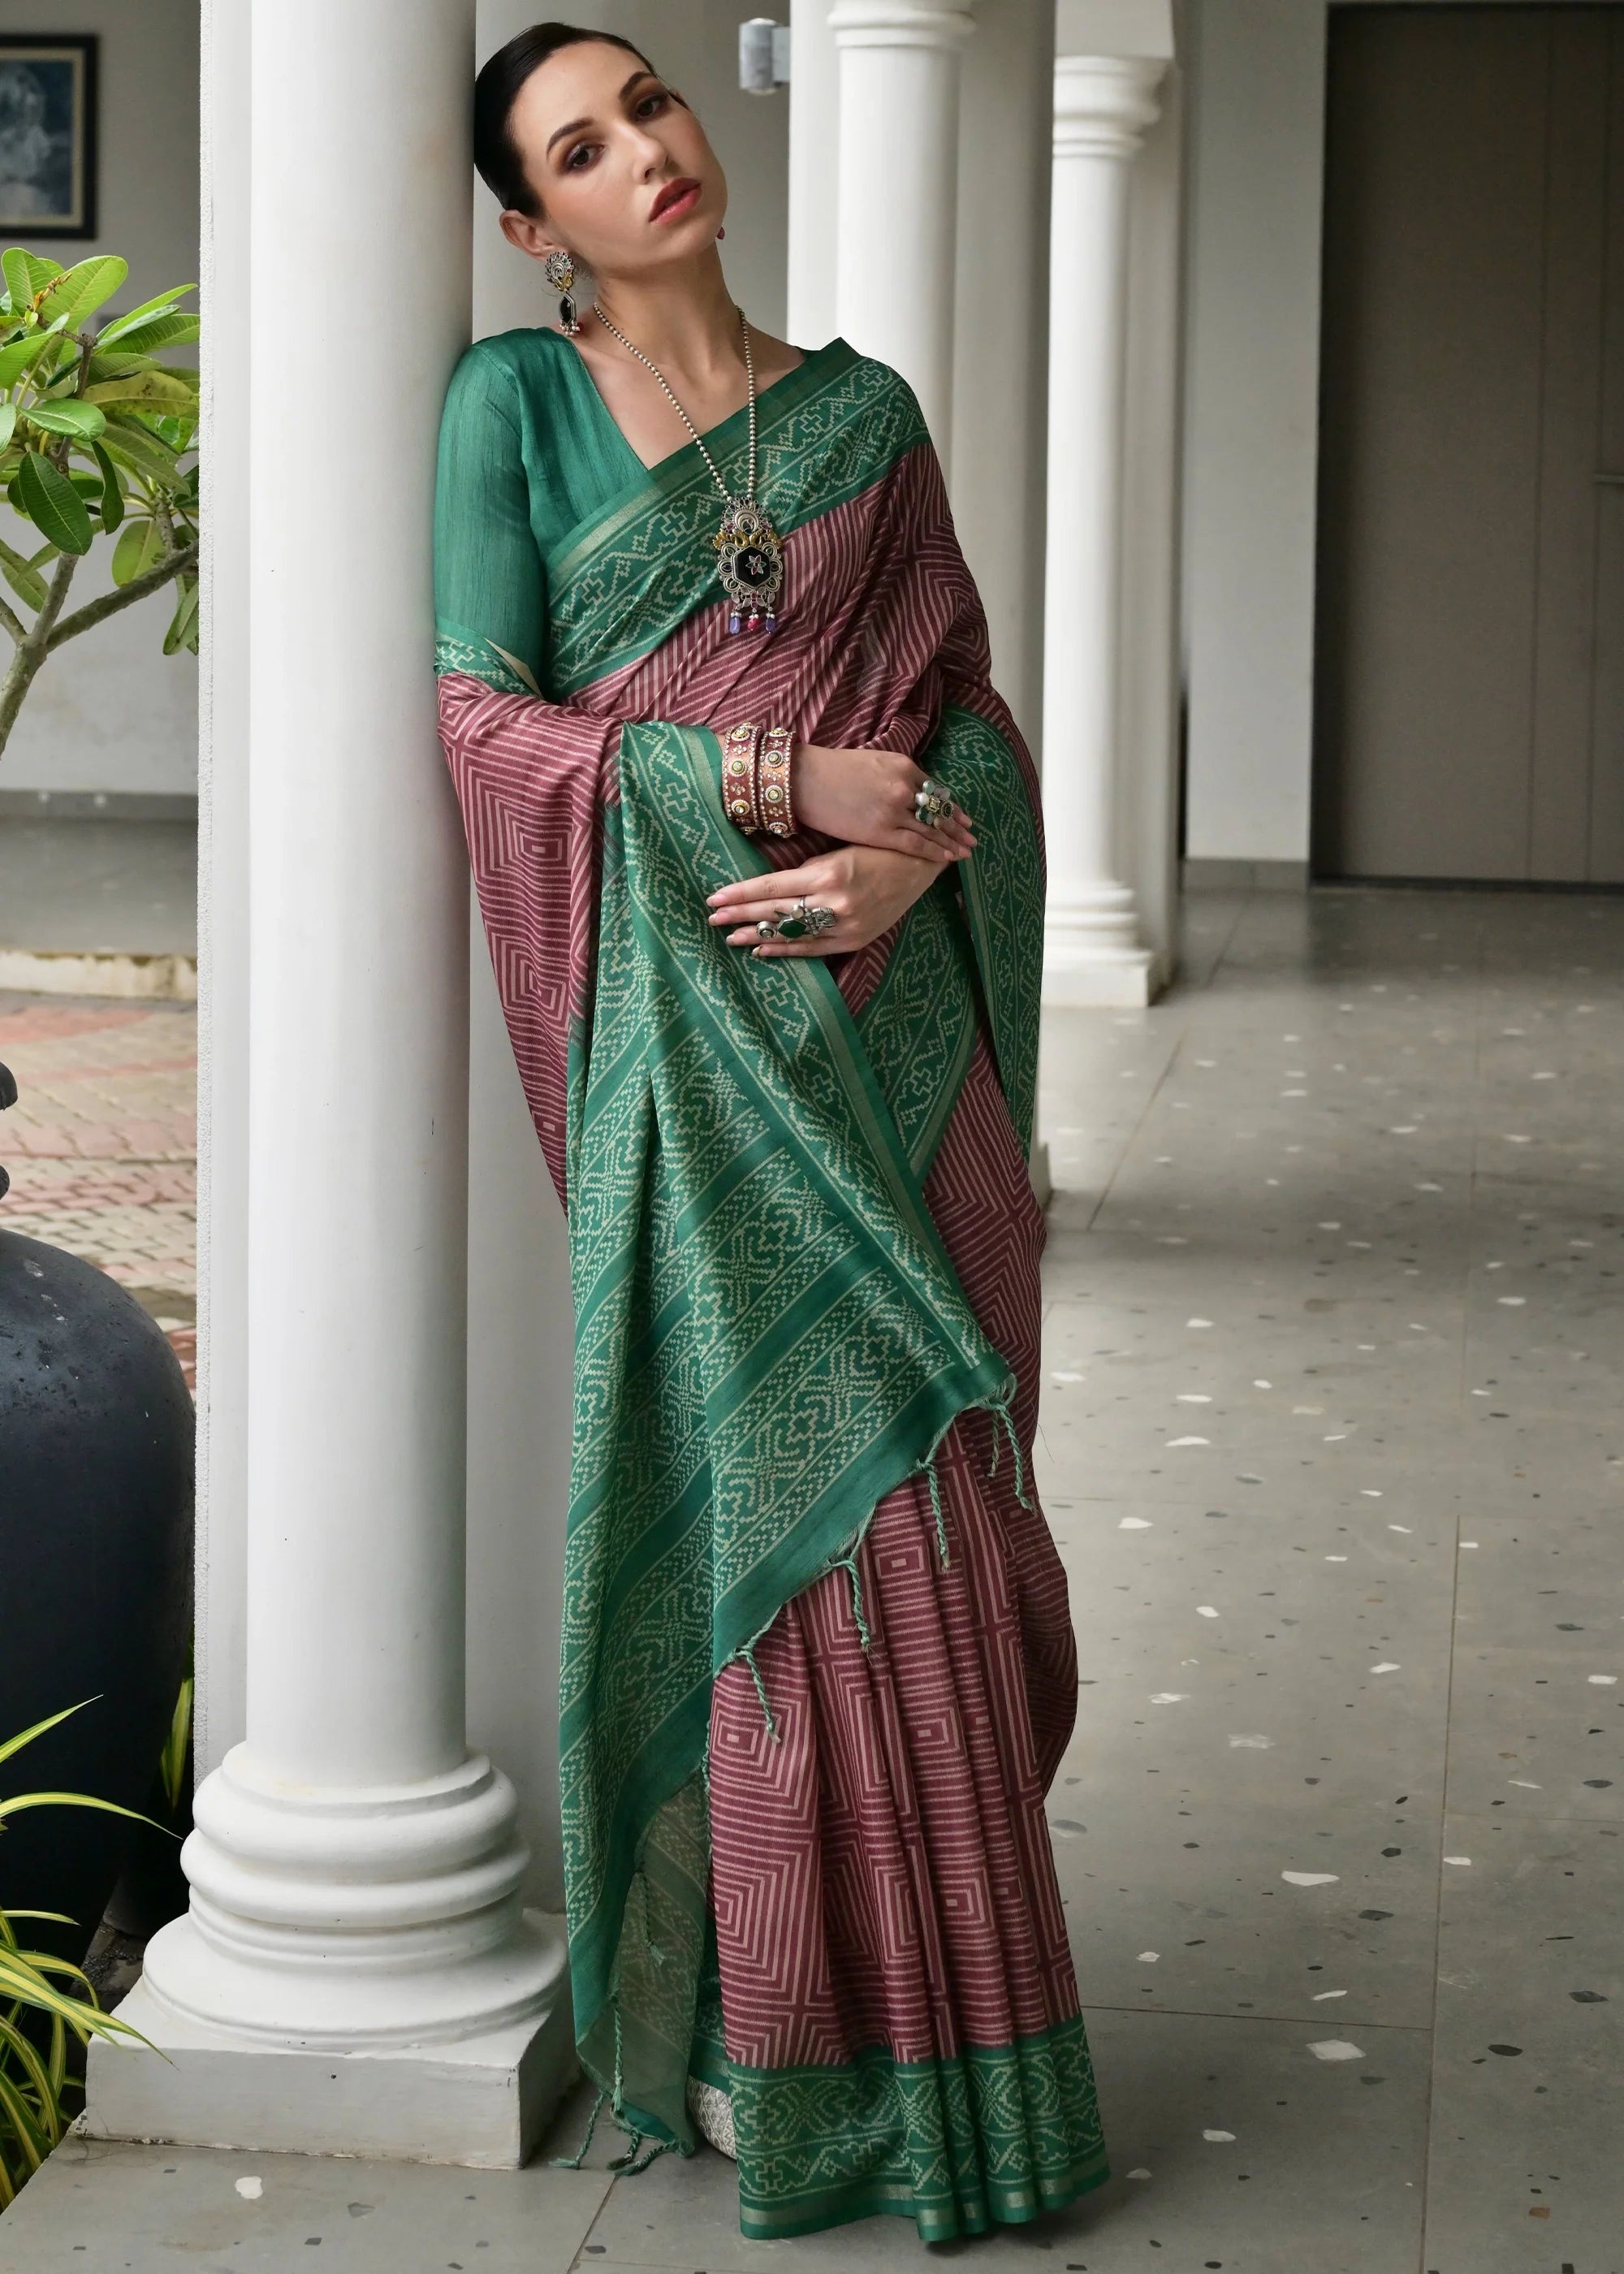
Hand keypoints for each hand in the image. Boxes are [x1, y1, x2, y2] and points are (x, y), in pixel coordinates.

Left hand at [708, 844, 946, 957]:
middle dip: (740, 916)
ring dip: (757, 936)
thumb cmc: (877, 847)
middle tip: (712, 920)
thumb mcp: (839, 849)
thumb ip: (806, 870)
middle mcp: (834, 904)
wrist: (920, 866)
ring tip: (731, 937)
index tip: (714, 899)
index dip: (740, 895)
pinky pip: (813, 948)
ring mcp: (845, 926)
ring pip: (791, 934)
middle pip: (775, 913)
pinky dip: (786, 949)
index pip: (771, 888)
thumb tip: (771, 888)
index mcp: (827, 874)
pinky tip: (763, 949)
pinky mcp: (855, 940)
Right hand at [793, 742, 975, 863]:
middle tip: (972, 837)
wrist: (806, 780)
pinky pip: (915, 844)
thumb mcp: (873, 761)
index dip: (949, 806)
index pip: (934, 790)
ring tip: (965, 850)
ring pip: (931, 829)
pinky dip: (933, 851)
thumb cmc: (833, 769)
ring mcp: (895, 811)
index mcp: (904, 766)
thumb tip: (909, 790)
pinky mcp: (882, 832)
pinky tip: (946, 858)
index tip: (962, 817)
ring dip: (950, 841)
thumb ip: (895, 775)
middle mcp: (905, 787)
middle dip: (956, 826)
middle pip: (938, 810)